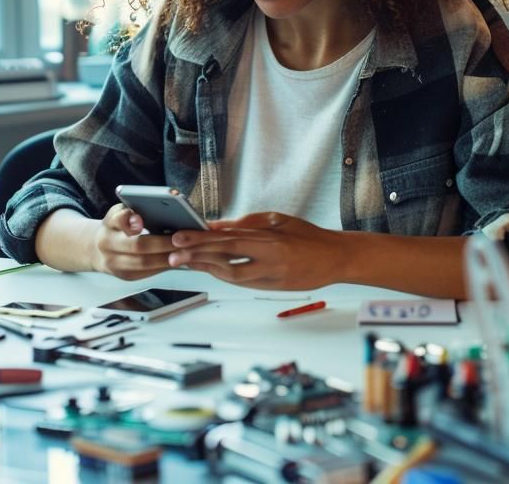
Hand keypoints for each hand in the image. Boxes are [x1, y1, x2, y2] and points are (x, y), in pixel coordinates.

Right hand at [89, 205, 176, 280]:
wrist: (97, 250)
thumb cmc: (115, 227)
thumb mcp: (118, 213)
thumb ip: (128, 213)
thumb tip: (138, 218)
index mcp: (108, 226)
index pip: (118, 221)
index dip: (130, 222)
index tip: (142, 221)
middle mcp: (108, 247)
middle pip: (138, 246)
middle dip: (163, 243)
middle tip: (183, 239)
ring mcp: (116, 265)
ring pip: (145, 264)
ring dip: (167, 258)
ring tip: (185, 251)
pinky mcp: (126, 276)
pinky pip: (148, 273)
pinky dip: (165, 265)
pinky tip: (178, 258)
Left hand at [168, 212, 347, 289]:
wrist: (336, 258)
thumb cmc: (308, 235)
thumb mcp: (277, 220)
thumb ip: (247, 224)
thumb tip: (217, 225)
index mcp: (270, 239)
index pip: (228, 239)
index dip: (201, 239)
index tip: (180, 237)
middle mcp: (269, 259)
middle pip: (225, 258)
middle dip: (196, 255)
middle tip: (173, 254)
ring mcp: (271, 276)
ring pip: (231, 275)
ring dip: (206, 268)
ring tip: (185, 263)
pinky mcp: (274, 287)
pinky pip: (243, 282)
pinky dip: (224, 275)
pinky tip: (209, 270)